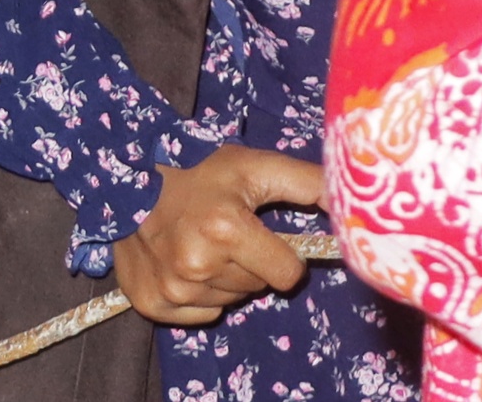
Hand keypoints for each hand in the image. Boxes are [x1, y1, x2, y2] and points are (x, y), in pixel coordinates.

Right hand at [118, 144, 322, 327]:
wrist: (129, 185)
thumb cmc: (201, 174)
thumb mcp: (256, 167)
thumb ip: (309, 183)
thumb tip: (352, 200)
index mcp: (227, 230)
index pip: (288, 274)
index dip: (285, 256)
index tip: (267, 235)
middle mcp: (198, 266)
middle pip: (258, 286)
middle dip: (253, 262)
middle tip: (230, 232)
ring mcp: (173, 289)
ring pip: (231, 300)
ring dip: (227, 277)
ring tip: (206, 244)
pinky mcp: (152, 304)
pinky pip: (202, 314)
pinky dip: (201, 294)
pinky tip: (188, 263)